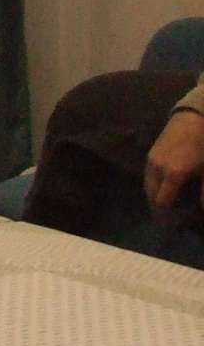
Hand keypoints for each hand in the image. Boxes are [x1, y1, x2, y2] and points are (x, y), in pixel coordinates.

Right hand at [145, 108, 203, 224]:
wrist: (196, 117)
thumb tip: (200, 213)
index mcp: (173, 175)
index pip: (162, 203)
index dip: (165, 218)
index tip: (173, 228)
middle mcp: (157, 168)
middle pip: (151, 195)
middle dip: (158, 210)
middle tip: (169, 220)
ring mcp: (152, 159)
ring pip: (148, 185)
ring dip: (154, 197)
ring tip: (166, 205)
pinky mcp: (152, 152)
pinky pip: (149, 175)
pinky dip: (154, 185)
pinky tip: (165, 187)